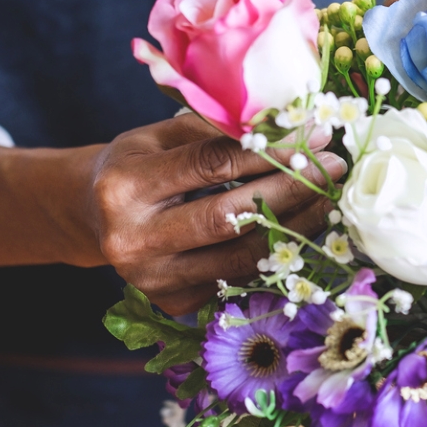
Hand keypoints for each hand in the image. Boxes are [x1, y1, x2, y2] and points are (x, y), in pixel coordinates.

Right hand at [87, 113, 345, 312]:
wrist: (93, 217)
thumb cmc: (136, 164)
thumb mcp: (159, 135)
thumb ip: (215, 130)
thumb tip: (288, 123)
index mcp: (125, 186)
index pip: (212, 165)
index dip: (270, 150)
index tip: (314, 135)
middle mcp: (133, 240)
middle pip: (229, 217)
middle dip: (290, 190)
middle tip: (333, 168)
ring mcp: (153, 280)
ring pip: (241, 256)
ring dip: (295, 227)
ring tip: (329, 199)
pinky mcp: (173, 303)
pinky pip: (238, 278)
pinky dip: (275, 253)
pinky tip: (303, 229)